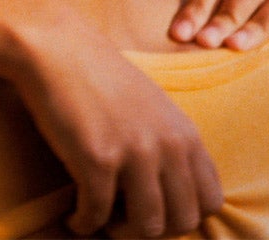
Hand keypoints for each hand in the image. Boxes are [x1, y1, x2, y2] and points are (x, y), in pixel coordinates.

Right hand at [11, 10, 222, 237]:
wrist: (58, 48)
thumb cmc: (99, 76)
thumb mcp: (153, 106)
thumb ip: (170, 143)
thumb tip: (172, 191)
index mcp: (185, 133)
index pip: (210, 201)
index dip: (183, 216)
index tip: (153, 211)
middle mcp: (168, 145)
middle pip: (184, 221)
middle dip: (153, 231)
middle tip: (125, 220)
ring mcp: (134, 152)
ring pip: (147, 227)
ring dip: (120, 233)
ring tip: (100, 219)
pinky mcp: (96, 159)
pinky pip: (97, 216)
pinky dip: (83, 224)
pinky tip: (73, 216)